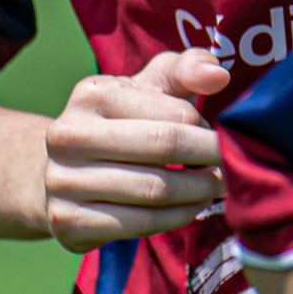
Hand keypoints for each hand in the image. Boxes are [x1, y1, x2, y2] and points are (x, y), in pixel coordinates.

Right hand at [44, 46, 229, 250]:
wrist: (62, 172)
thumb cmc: (120, 122)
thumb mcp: (148, 87)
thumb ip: (185, 70)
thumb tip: (218, 75)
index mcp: (91, 94)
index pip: (173, 114)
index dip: (205, 129)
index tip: (218, 138)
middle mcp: (68, 135)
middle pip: (163, 149)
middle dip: (207, 160)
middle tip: (230, 167)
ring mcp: (62, 180)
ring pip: (153, 191)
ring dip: (197, 193)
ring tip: (215, 189)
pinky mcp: (67, 221)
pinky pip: (138, 223)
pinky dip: (175, 219)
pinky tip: (190, 209)